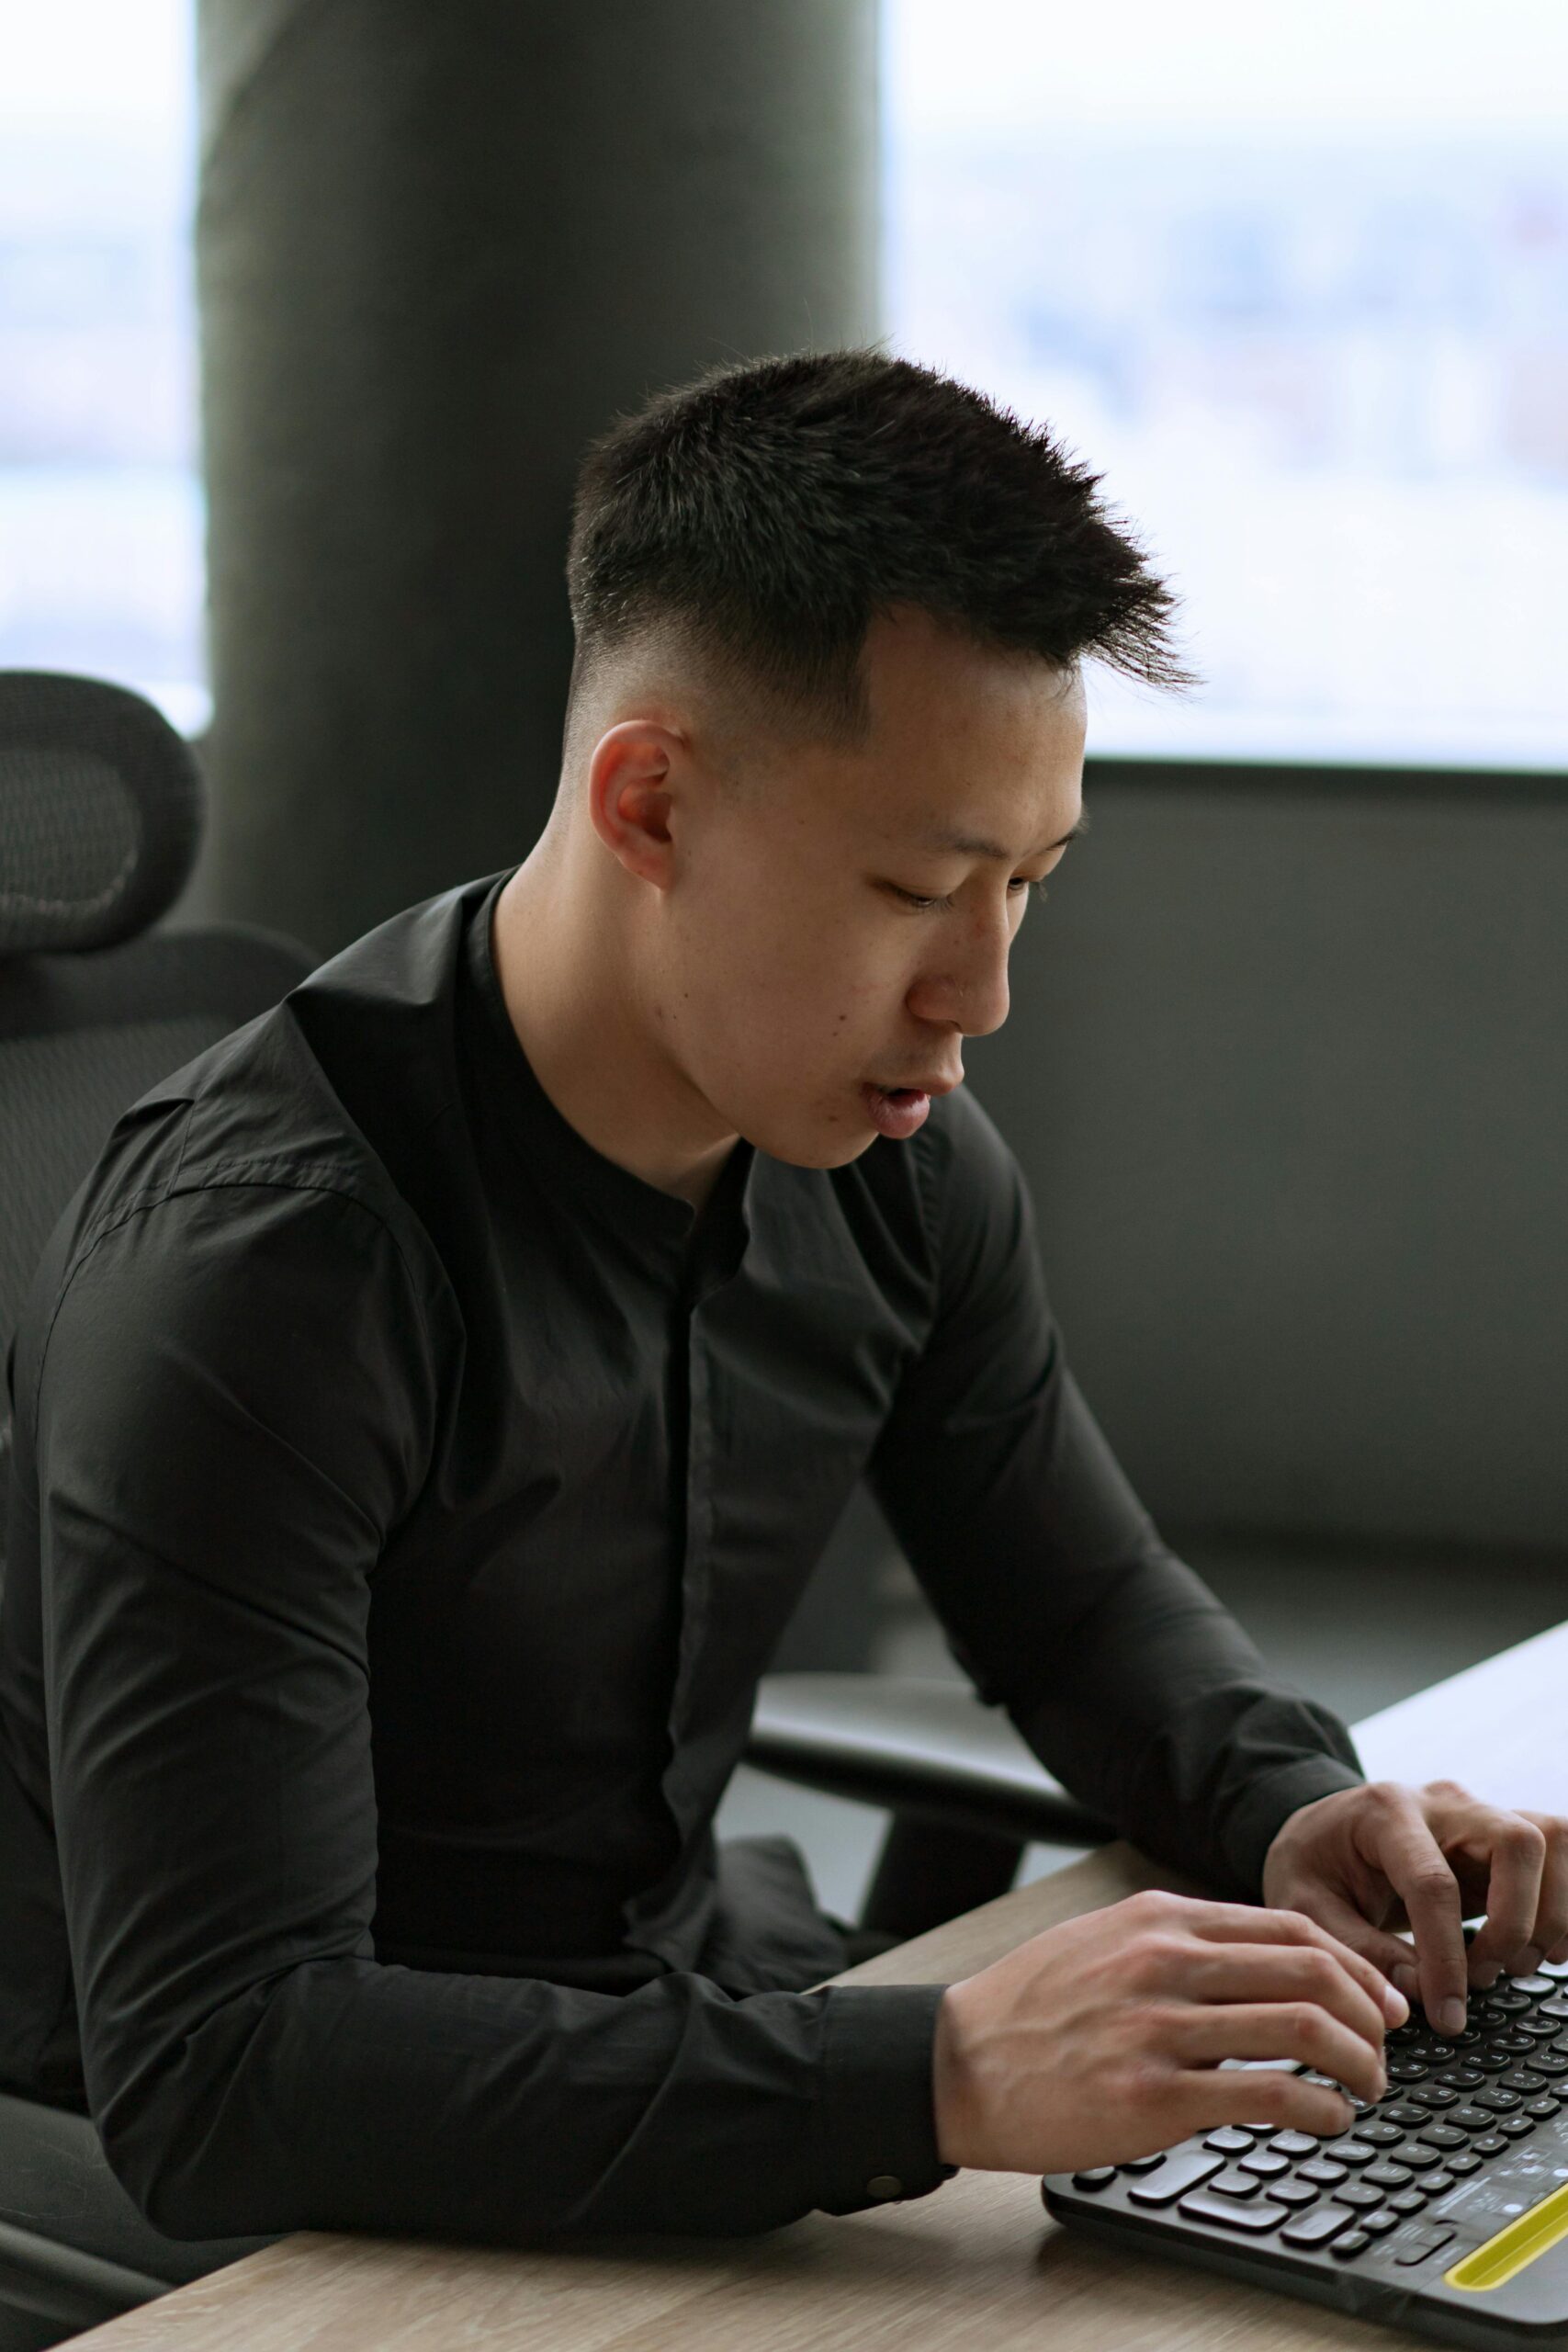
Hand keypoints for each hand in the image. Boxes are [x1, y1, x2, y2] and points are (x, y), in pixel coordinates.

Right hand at [931, 1887, 1405, 2174]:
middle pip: (1313, 1969)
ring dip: (1359, 2063)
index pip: (1291, 1925)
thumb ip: (1174, 1940)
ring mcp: (1162, 2028)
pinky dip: (1320, 2109)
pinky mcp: (1156, 2096)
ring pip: (1305, 2028)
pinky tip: (1327, 2120)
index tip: (1379, 1997)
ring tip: (1366, 2088)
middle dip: (1371, 2013)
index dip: (1355, 1963)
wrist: (958, 2062)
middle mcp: (1167, 1961)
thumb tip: (1256, 1960)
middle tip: (1386, 2047)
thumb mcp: (1102, 1939)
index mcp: (1159, 1917)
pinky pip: (1270, 2095)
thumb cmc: (1029, 2007)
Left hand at [1261, 1779, 1567, 2035]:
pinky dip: (1563, 1905)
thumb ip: (1357, 1952)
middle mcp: (1442, 1803)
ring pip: (1550, 1841)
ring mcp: (1478, 1816)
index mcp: (1385, 1813)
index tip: (1447, 2013)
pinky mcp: (1500, 1841)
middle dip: (1515, 1923)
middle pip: (1518, 1842)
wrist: (1320, 1831)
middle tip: (1483, 1976)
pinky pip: (1559, 1856)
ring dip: (1548, 1915)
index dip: (1447, 1957)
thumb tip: (1416, 1999)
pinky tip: (1541, 1949)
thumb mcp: (1305, 1908)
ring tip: (1510, 1965)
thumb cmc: (1311, 1867)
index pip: (1434, 1883)